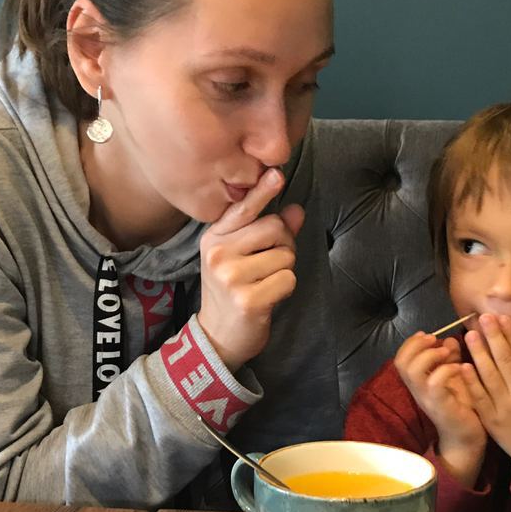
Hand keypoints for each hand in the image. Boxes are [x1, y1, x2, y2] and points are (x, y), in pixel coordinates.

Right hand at [197, 168, 303, 370]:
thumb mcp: (242, 257)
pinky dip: (285, 289)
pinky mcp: (247, 298)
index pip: (243, 208)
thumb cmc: (233, 291)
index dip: (262, 191)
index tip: (276, 174)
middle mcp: (218, 252)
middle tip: (270, 264)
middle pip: (274, 228)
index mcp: (214, 237)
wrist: (217, 336)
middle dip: (284, 244)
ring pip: (285, 255)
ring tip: (264, 283)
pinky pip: (288, 279)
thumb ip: (269, 231)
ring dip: (285, 269)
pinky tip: (267, 298)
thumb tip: (296, 210)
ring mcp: (231, 276)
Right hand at [394, 331, 485, 486]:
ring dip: (430, 355)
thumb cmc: (461, 407)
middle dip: (416, 345)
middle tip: (434, 339)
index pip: (400, 358)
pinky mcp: (441, 406)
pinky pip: (435, 384)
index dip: (411, 342)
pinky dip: (446, 370)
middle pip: (401, 362)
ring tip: (446, 352)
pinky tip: (459, 368)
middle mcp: (418, 390)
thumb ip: (450, 358)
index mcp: (418, 382)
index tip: (428, 335)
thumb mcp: (455, 377)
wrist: (468, 438)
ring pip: (413, 371)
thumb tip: (449, 339)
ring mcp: (428, 399)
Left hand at [460, 314, 510, 487]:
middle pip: (504, 359)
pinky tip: (462, 365)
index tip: (502, 318)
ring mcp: (503, 407)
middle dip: (493, 336)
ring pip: (489, 374)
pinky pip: (478, 396)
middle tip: (483, 317)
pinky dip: (470, 380)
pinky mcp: (490, 419)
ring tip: (470, 334)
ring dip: (478, 352)